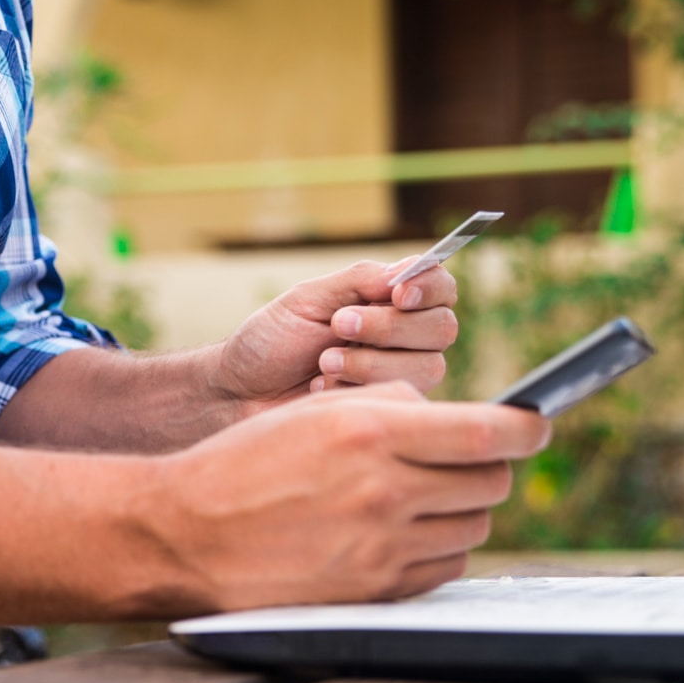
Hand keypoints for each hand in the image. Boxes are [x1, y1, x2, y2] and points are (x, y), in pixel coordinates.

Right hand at [150, 383, 550, 611]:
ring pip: (472, 527)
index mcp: (371, 434)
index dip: (526, 427)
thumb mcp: (315, 411)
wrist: (185, 535)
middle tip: (461, 458)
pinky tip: (398, 531)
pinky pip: (444, 568)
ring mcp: (383, 549)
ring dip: (459, 508)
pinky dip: (436, 547)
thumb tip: (454, 419)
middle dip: (487, 465)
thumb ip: (392, 404)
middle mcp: (385, 493)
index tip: (536, 422)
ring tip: (417, 496)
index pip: (488, 434)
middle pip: (491, 483)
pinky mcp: (375, 591)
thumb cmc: (244, 463)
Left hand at [214, 259, 458, 410]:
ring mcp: (400, 375)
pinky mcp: (388, 410)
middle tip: (338, 326)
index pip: (440, 287)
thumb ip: (359, 282)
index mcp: (389, 300)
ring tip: (323, 362)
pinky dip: (356, 389)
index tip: (397, 294)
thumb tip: (406, 272)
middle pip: (442, 328)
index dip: (429, 288)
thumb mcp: (307, 300)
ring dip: (371, 362)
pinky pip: (401, 400)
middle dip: (389, 327)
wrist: (241, 392)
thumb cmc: (272, 341)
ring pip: (428, 367)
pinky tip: (322, 387)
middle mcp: (405, 337)